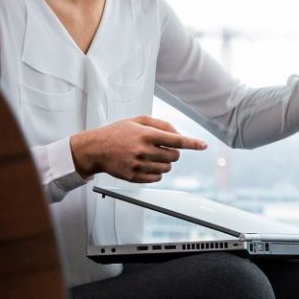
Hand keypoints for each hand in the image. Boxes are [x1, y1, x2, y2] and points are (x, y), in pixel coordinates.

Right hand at [67, 115, 207, 181]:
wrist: (96, 149)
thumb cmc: (117, 132)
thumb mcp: (138, 120)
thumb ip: (161, 124)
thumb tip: (178, 133)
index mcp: (145, 135)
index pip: (176, 140)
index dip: (192, 143)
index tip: (203, 145)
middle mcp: (143, 150)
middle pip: (174, 156)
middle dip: (173, 152)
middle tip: (162, 148)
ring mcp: (138, 165)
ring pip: (167, 168)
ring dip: (165, 162)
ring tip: (151, 155)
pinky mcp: (134, 177)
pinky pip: (156, 178)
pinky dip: (157, 172)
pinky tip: (147, 164)